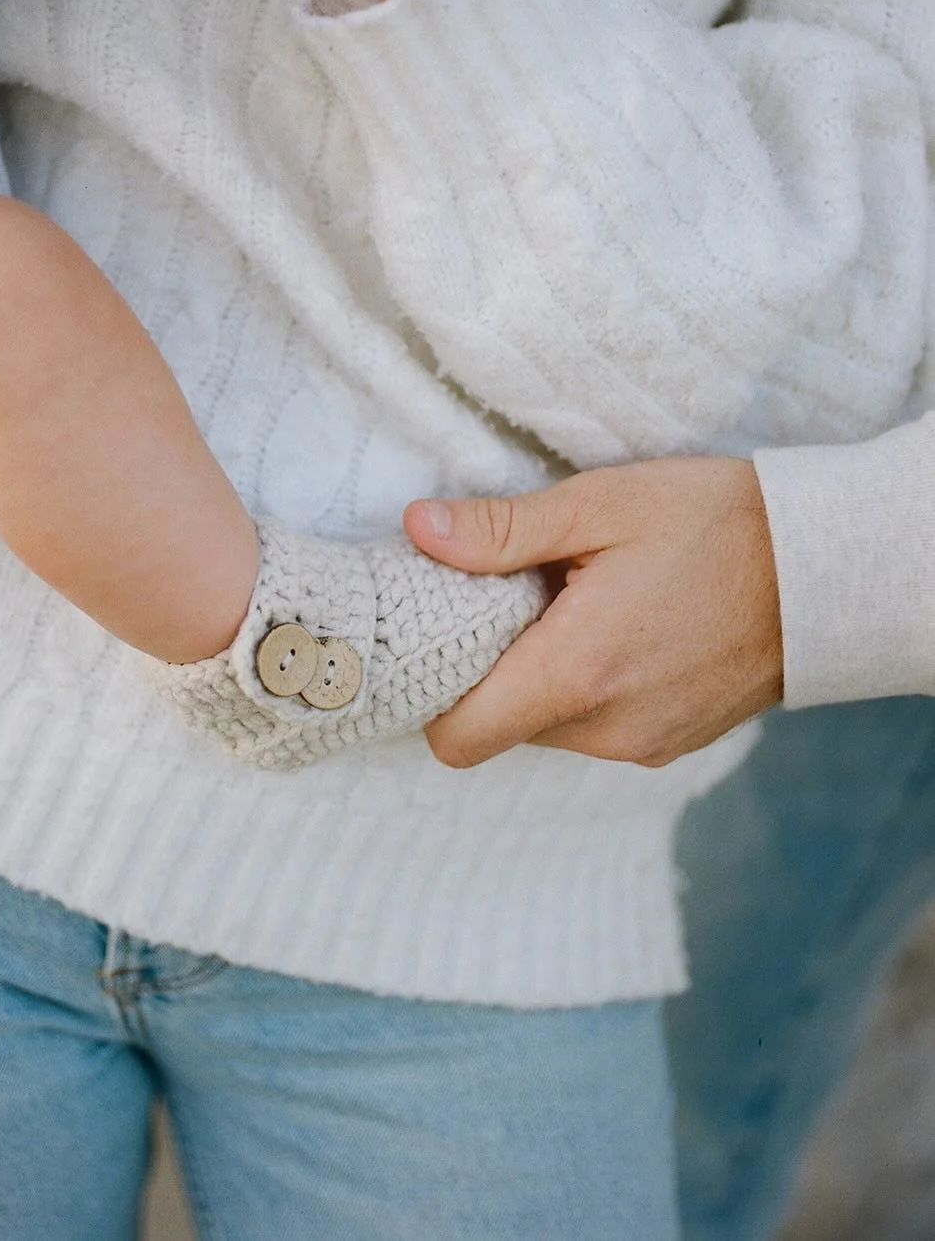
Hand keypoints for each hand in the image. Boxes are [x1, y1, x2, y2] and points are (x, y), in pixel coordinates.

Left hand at [403, 457, 783, 767]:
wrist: (829, 568)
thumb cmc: (718, 524)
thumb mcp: (601, 504)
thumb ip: (502, 530)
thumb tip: (418, 530)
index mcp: (577, 673)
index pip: (457, 736)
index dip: (433, 689)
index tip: (443, 631)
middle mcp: (606, 729)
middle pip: (498, 726)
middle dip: (491, 667)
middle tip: (518, 594)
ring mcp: (642, 744)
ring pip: (546, 727)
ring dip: (541, 674)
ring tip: (575, 603)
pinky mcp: (670, 742)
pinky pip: (594, 728)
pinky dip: (586, 687)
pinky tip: (616, 626)